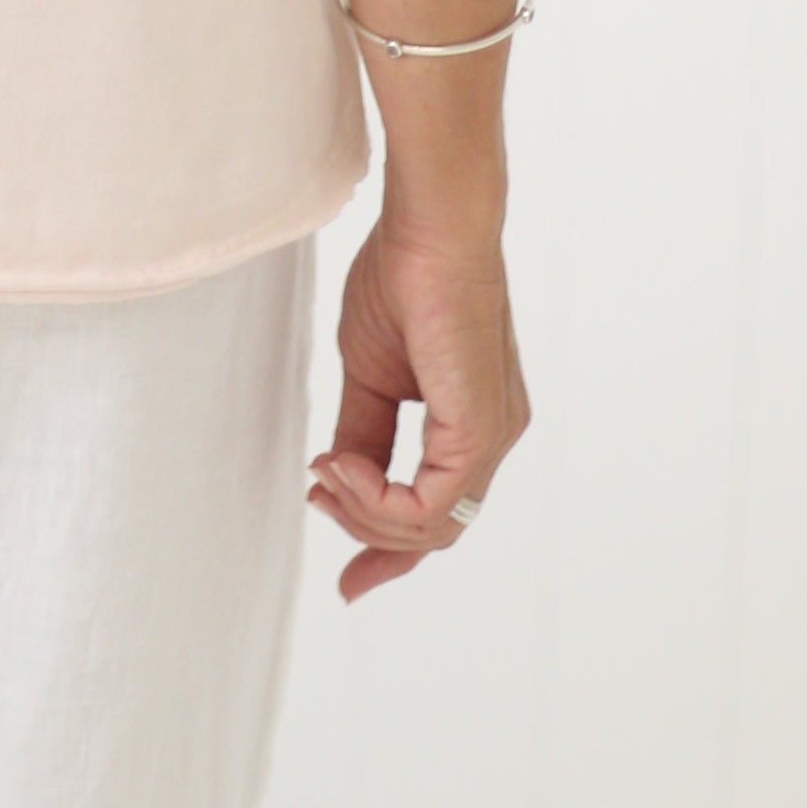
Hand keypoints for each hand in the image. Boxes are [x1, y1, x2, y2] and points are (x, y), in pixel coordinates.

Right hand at [308, 210, 529, 600]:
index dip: (388, 548)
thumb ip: (364, 430)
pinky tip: (341, 463)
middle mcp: (490, 437)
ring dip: (364, 509)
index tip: (348, 581)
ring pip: (432, 523)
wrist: (429, 226)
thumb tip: (338, 477)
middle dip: (368, 534)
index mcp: (469, 423)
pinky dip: (377, 495)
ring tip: (324, 470)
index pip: (436, 510)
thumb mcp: (371, 372)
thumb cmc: (403, 278)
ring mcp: (490, 436)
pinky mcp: (478, 428)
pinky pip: (431, 502)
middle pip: (434, 528)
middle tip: (316, 497)